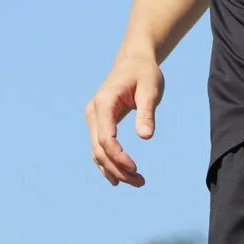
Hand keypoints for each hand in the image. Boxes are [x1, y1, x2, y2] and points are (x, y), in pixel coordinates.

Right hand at [84, 52, 164, 187]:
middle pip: (99, 150)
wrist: (134, 61)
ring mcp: (93, 119)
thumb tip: (146, 137)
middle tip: (140, 182)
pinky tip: (120, 178)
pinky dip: (109, 164)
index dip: (119, 157)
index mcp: (104, 103)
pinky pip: (99, 148)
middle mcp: (93, 113)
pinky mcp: (98, 123)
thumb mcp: (150, 90)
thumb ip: (147, 113)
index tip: (136, 168)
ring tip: (137, 182)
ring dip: (114, 170)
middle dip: (117, 169)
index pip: (106, 139)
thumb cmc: (144, 73)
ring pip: (97, 153)